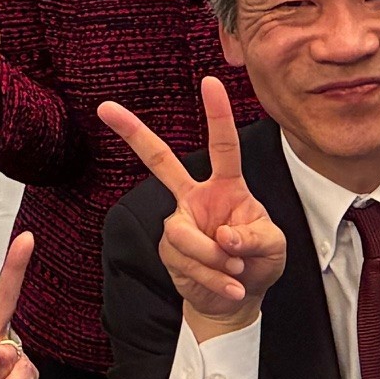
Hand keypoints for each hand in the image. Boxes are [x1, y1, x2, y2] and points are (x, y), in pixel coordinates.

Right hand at [100, 77, 288, 338]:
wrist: (239, 297)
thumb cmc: (259, 261)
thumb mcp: (274, 246)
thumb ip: (256, 238)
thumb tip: (224, 237)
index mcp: (227, 186)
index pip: (223, 146)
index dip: (217, 115)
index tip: (210, 81)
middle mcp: (196, 198)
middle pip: (161, 161)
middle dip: (133, 134)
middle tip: (104, 107)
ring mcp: (178, 223)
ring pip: (184, 236)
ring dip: (215, 260)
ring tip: (237, 272)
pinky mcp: (168, 250)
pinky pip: (186, 264)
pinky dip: (214, 280)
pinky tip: (230, 288)